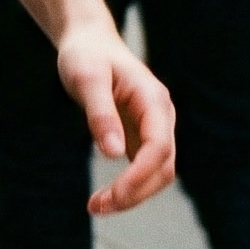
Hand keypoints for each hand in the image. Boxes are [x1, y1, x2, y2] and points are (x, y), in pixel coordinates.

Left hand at [57, 18, 176, 216]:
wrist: (88, 41)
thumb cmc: (86, 55)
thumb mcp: (86, 78)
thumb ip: (100, 114)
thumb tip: (114, 154)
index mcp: (154, 100)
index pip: (158, 147)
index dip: (140, 175)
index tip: (114, 194)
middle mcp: (161, 116)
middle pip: (163, 168)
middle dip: (135, 192)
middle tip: (96, 207)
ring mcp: (154, 128)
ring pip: (156, 173)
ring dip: (132, 194)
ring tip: (96, 207)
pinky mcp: (141, 136)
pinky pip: (144, 169)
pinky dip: (129, 187)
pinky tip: (105, 197)